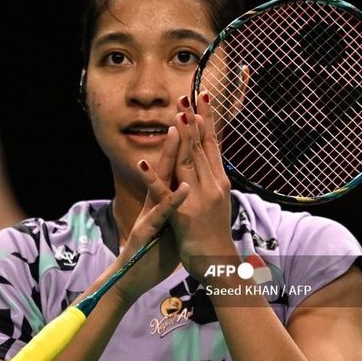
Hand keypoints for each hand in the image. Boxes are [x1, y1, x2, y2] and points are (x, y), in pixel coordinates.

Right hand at [111, 131, 188, 303]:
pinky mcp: (146, 230)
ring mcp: (150, 213)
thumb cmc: (155, 250)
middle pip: (169, 163)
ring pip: (160, 180)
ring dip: (169, 156)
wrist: (134, 277)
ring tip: (177, 132)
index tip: (197, 115)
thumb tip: (192, 187)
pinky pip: (162, 213)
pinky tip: (184, 187)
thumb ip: (178, 203)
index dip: (187, 140)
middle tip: (184, 106)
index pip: (178, 163)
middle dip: (178, 134)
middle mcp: (155, 199)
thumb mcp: (171, 222)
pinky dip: (173, 199)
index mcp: (164, 197)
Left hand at [169, 92, 240, 281]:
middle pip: (202, 147)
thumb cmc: (214, 234)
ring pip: (189, 163)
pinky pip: (164, 194)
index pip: (212, 144)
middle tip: (187, 95)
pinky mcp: (182, 215)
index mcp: (218, 181)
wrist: (219, 265)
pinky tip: (142, 164)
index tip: (202, 96)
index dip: (206, 119)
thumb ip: (211, 181)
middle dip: (194, 120)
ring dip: (182, 139)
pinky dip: (153, 179)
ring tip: (176, 118)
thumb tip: (208, 160)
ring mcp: (199, 199)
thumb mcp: (215, 202)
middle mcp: (212, 186)